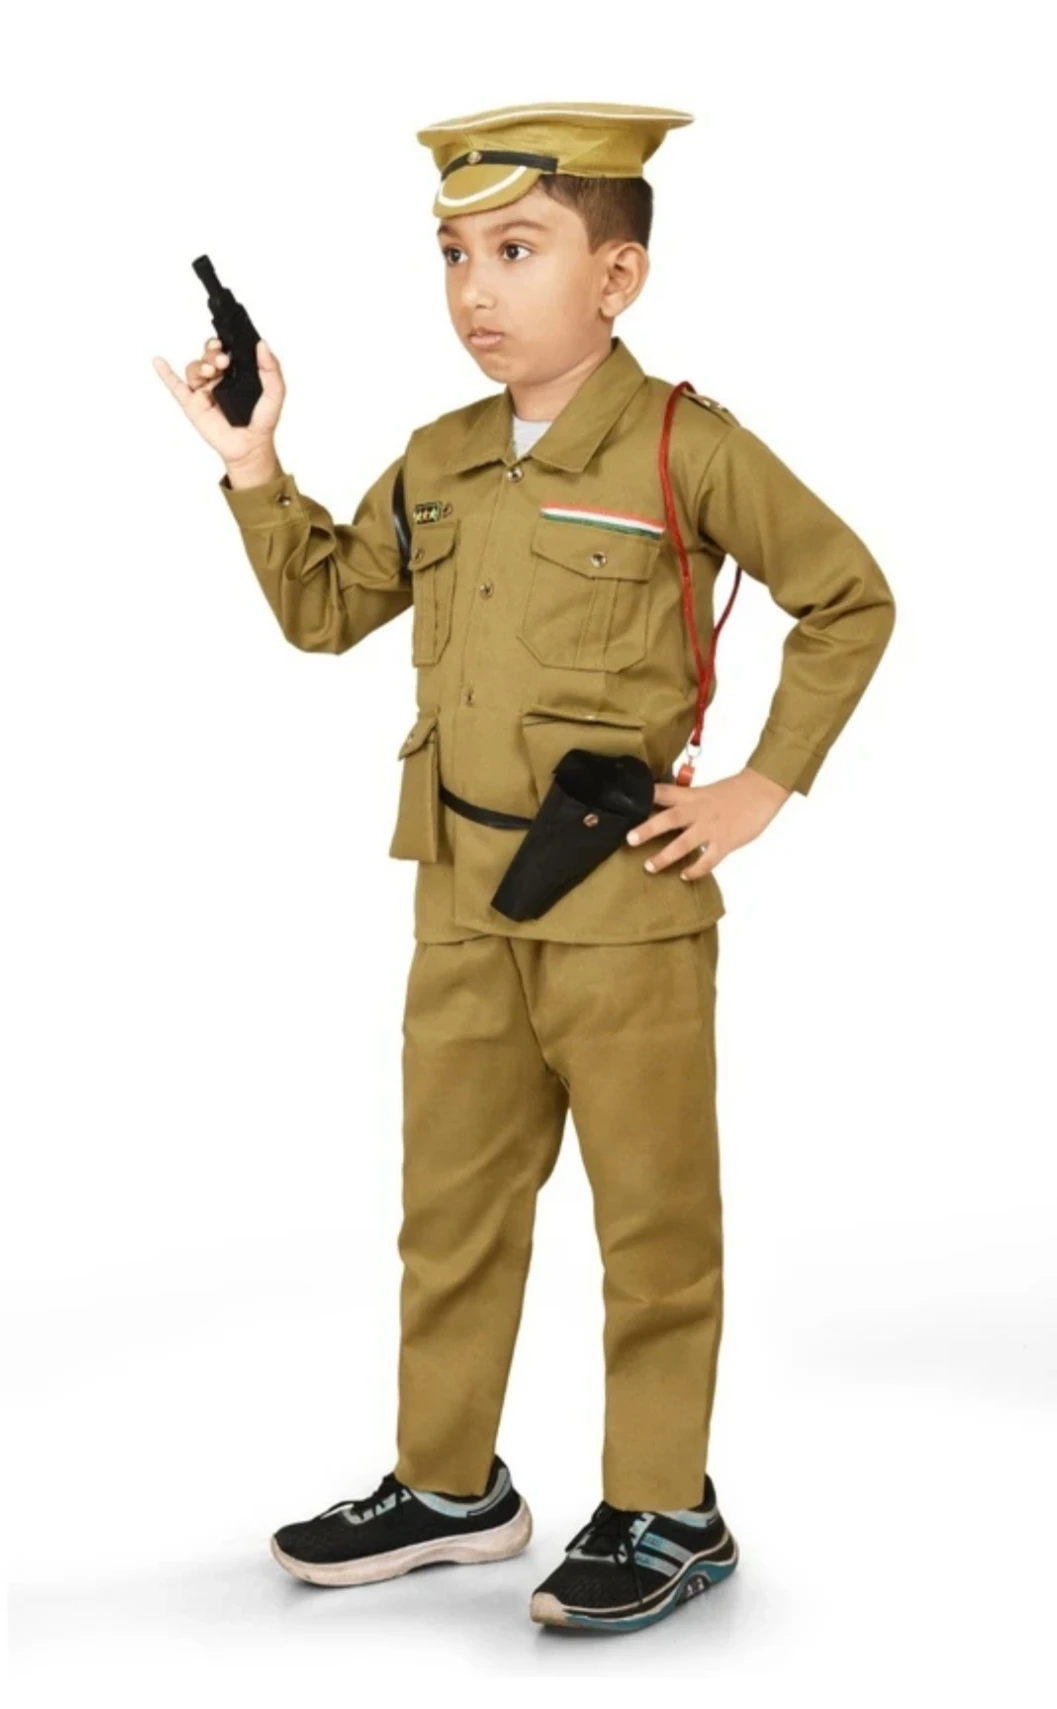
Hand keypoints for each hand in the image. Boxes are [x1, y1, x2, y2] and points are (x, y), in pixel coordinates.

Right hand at [151, 336, 285, 468]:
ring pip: (194, 369)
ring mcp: (203, 392)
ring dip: (200, 365)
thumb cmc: (263, 422)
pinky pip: (175, 386)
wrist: (250, 447)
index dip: (221, 344)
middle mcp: (217, 380)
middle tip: (223, 361)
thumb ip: (271, 369)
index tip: (224, 343)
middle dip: (212, 353)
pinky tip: (158, 361)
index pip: (223, 351)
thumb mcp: (274, 393)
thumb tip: (262, 344)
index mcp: (235, 374)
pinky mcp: (192, 404)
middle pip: (207, 357)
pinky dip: (165, 373)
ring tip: (212, 372)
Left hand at [626, 766, 790, 880]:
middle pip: (669, 819)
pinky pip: (708, 860)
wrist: (763, 789)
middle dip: (648, 829)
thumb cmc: (736, 791)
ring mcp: (711, 828)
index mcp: (692, 796)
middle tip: (630, 840)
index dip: (645, 796)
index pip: (664, 792)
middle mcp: (699, 811)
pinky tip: (685, 876)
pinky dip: (696, 870)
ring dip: (666, 856)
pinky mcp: (725, 842)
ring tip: (650, 867)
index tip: (626, 802)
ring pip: (685, 844)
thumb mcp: (706, 791)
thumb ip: (687, 802)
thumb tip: (667, 814)